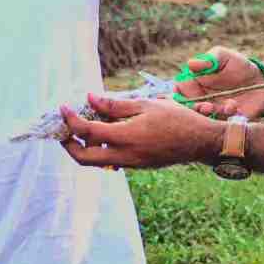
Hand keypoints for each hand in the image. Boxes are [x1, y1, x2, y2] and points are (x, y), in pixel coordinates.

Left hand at [59, 94, 222, 168]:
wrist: (200, 142)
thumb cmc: (176, 118)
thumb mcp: (146, 105)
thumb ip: (115, 105)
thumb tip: (90, 98)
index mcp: (126, 137)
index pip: (87, 130)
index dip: (71, 119)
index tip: (63, 107)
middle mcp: (124, 155)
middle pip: (84, 158)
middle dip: (68, 144)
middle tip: (63, 128)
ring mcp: (130, 164)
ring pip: (96, 161)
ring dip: (83, 146)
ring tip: (82, 126)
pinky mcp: (136, 166)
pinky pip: (110, 160)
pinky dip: (100, 148)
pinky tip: (103, 131)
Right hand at [175, 47, 263, 119]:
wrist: (262, 80)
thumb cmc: (238, 65)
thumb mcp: (223, 57)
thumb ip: (208, 60)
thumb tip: (191, 64)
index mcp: (195, 84)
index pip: (178, 91)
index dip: (179, 94)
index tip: (183, 93)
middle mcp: (200, 99)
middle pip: (188, 108)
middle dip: (193, 109)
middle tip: (203, 105)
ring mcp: (213, 111)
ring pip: (203, 118)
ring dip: (208, 114)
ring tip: (214, 107)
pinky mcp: (226, 120)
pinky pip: (222, 123)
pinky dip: (225, 116)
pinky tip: (232, 106)